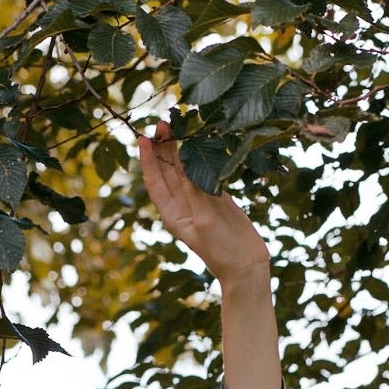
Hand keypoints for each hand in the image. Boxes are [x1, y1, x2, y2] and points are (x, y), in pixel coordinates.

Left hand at [138, 120, 270, 287]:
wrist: (246, 267)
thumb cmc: (221, 250)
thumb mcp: (204, 221)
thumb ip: (193, 192)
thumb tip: (181, 163)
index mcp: (171, 213)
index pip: (154, 181)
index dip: (148, 159)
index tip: (143, 138)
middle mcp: (182, 204)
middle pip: (168, 170)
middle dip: (164, 146)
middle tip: (163, 121)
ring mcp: (200, 199)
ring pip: (188, 168)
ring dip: (183, 147)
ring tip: (180, 124)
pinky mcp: (218, 196)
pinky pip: (207, 171)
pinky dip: (204, 155)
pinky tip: (203, 139)